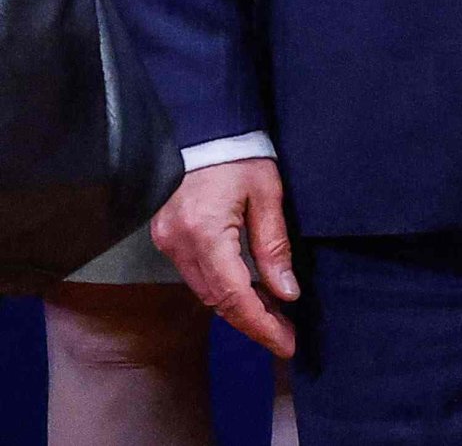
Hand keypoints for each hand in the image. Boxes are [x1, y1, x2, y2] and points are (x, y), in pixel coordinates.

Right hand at [151, 159, 299, 358]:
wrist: (203, 127)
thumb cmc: (240, 155)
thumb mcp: (268, 194)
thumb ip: (274, 245)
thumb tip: (287, 292)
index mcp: (205, 233)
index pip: (233, 296)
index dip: (260, 324)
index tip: (286, 343)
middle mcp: (179, 245)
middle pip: (216, 300)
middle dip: (252, 322)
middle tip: (285, 335)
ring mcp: (167, 242)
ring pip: (204, 291)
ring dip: (237, 307)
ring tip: (274, 317)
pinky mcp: (166, 237)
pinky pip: (196, 274)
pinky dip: (222, 288)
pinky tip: (248, 292)